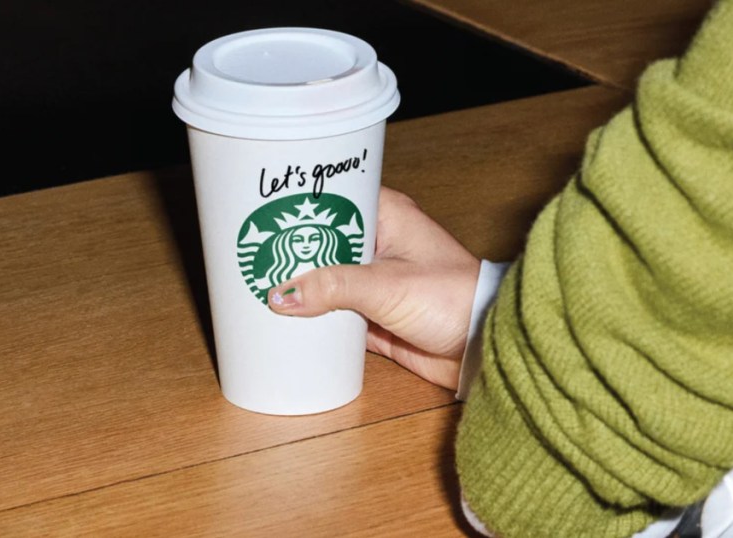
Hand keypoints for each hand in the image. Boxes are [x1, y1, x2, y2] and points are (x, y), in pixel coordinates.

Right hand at [267, 186, 479, 389]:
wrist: (482, 347)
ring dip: (300, 288)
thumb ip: (333, 287)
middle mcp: (379, 245)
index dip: (300, 205)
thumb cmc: (453, 299)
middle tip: (249, 254)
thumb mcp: (386, 286)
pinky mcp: (374, 317)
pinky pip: (334, 316)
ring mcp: (374, 282)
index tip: (263, 211)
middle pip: (322, 242)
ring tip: (256, 286)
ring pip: (325, 281)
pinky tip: (284, 322)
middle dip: (291, 251)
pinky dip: (313, 320)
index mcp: (387, 217)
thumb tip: (282, 294)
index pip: (334, 198)